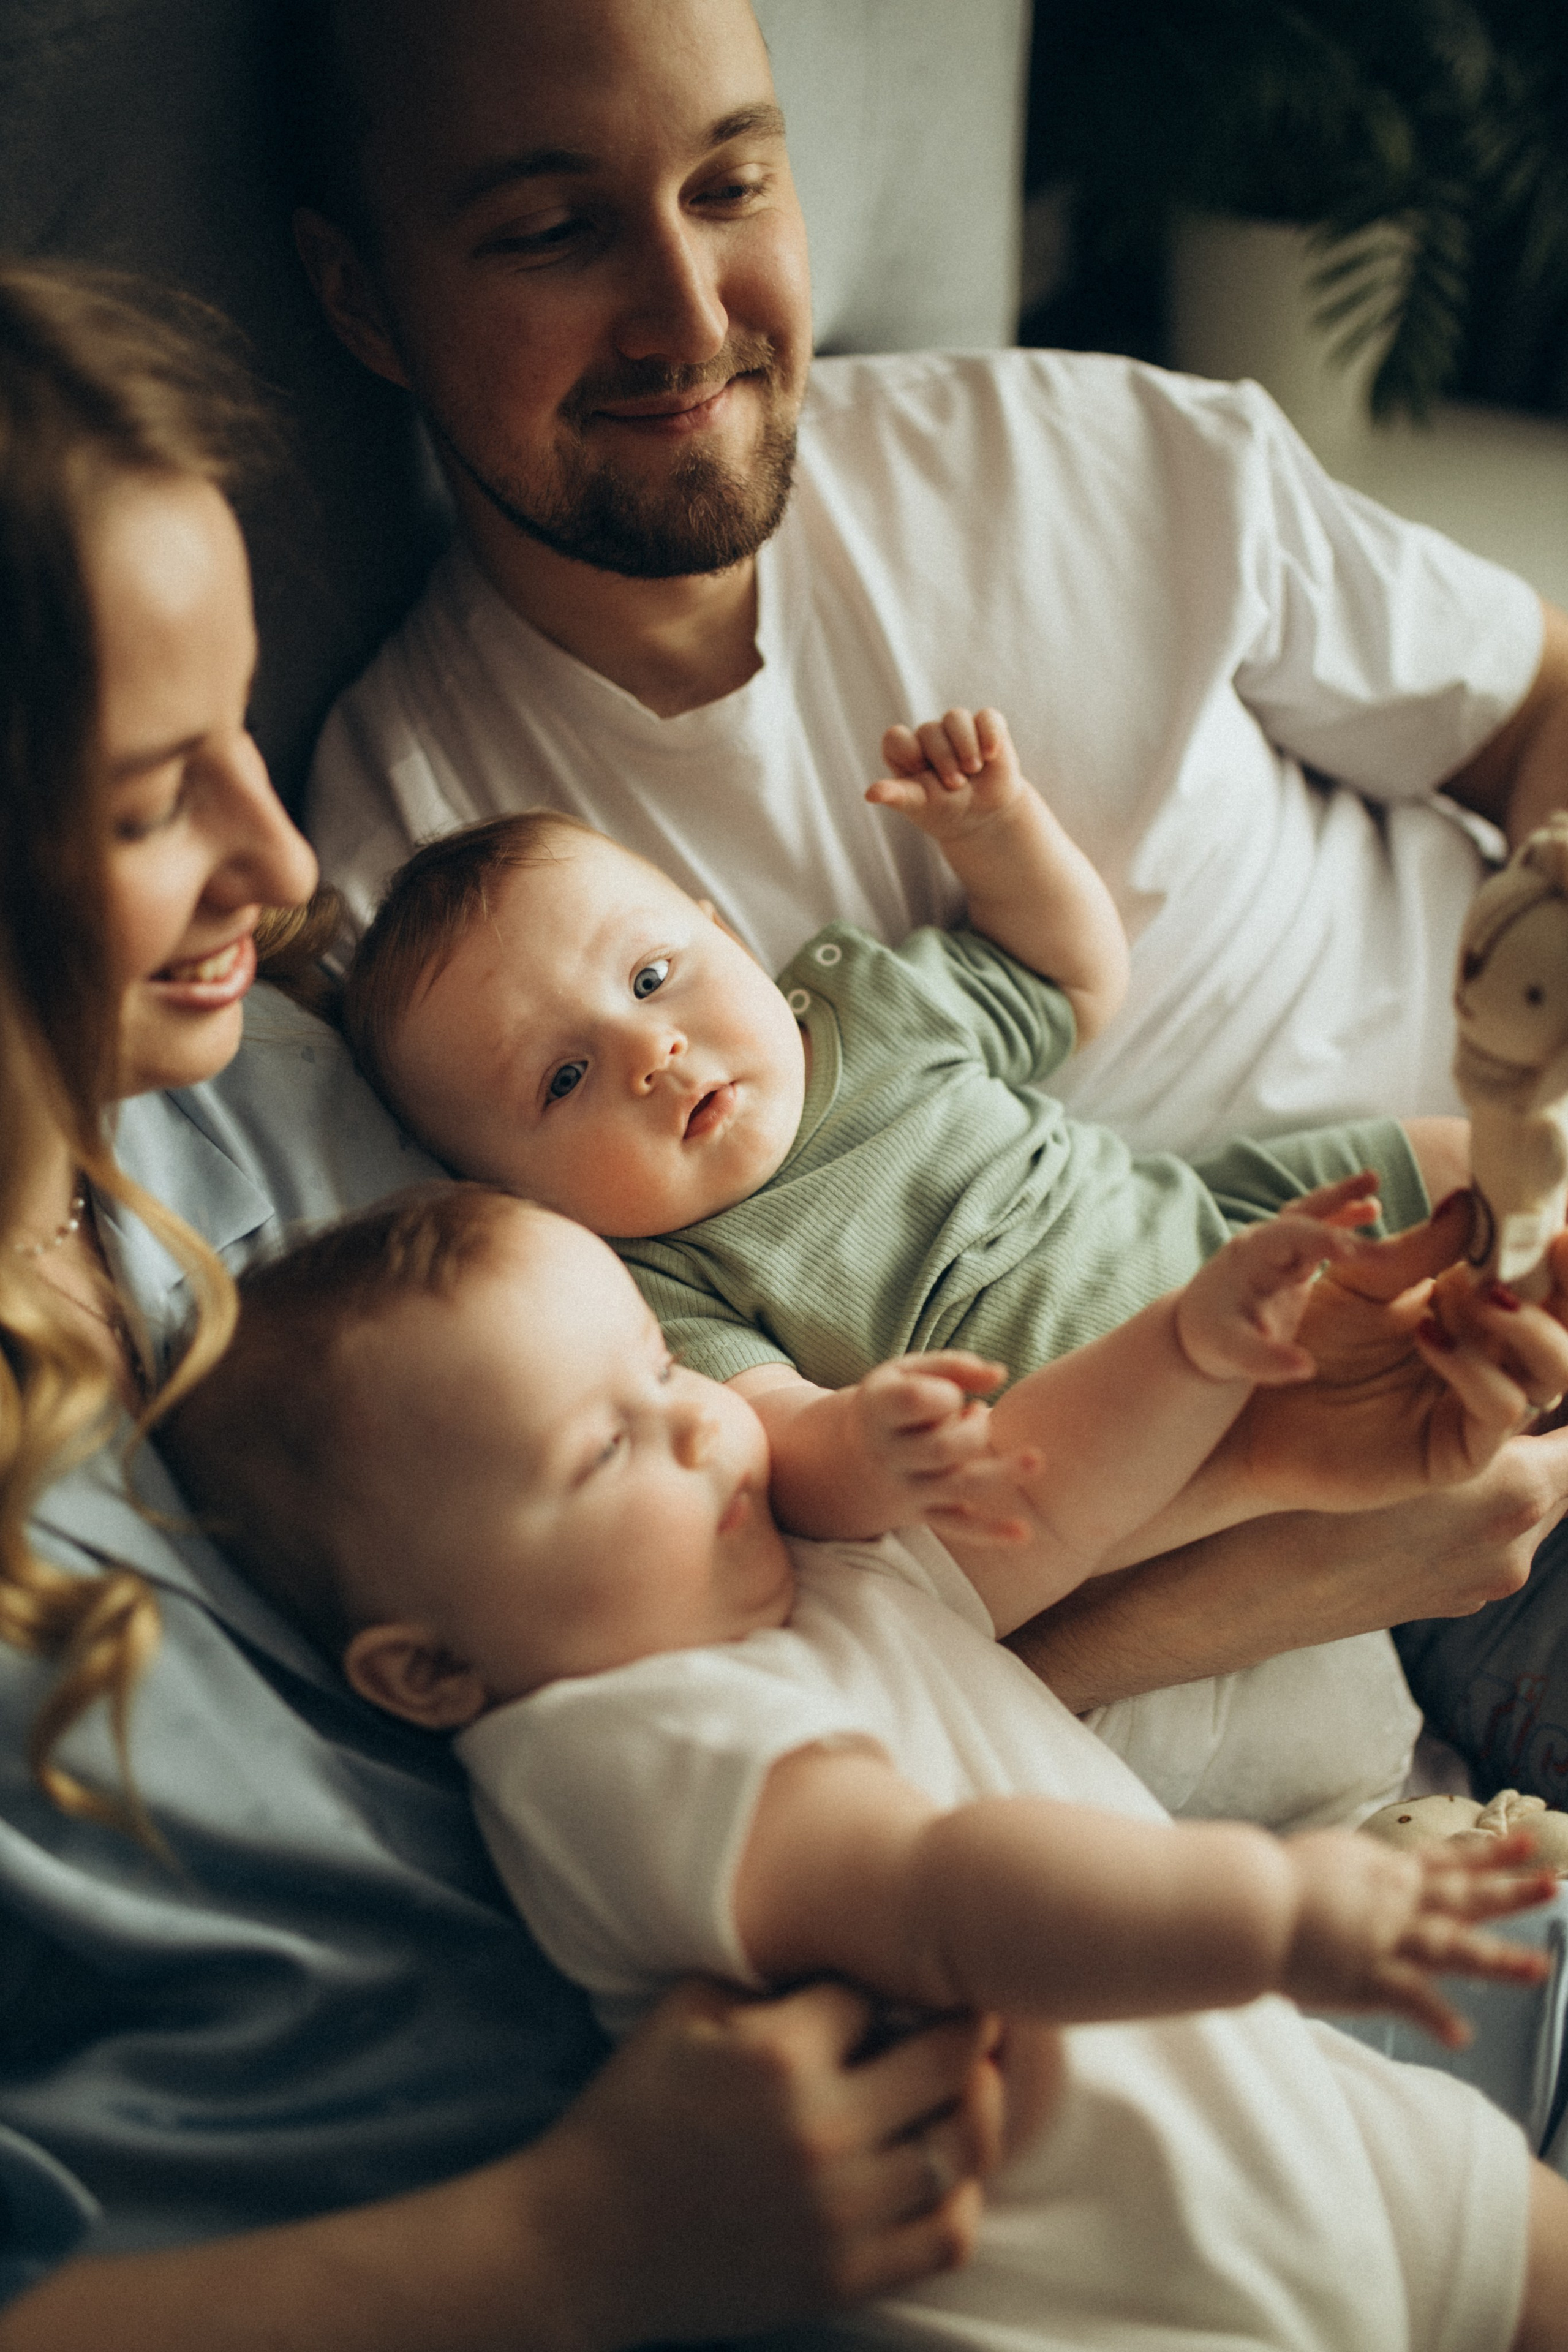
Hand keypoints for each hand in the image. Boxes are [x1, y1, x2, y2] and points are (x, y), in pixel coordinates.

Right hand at [536, 1978, 1008, 2344]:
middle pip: (952, 2057)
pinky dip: (960, 2195)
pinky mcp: (846, 2277)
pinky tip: (937, 2168)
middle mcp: (821, 2130)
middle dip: (967, 2026)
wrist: (586, 2239)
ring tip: (961, 2087)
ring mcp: (840, 2211)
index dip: (892, 1976)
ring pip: (965, 2146)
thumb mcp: (687, 2007)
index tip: (900, 1973)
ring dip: (973, 2107)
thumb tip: (856, 1946)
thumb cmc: (637, 2108)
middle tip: (965, 2014)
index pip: (883, 1989)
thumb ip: (771, 1971)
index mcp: (778, 2052)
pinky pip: (949, 2233)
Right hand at [851, 1352, 1042, 1543]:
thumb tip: (999, 1375)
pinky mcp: (925, 1513)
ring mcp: (906, 1488)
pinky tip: (1023, 1534)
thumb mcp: (905, 1373)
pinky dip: (990, 1532)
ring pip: (957, 1487)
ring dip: (999, 1474)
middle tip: (979, 1414)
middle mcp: (887, 1454)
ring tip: (1036, 1461)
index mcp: (878, 1409)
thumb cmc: (891, 1401)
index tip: (950, 1393)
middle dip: (975, 1430)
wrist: (847, 1460)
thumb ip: (951, 1366)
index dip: (943, 1394)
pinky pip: (959, 1527)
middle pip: (941, 1449)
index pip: (913, 1402)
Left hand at [868, 707, 1025, 847]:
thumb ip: (896, 795)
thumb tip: (869, 794)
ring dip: (965, 744)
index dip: (909, 753)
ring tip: (973, 769)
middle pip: (929, 730)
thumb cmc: (944, 811)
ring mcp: (957, 729)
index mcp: (905, 751)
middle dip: (943, 758)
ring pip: (956, 717)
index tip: (921, 773)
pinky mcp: (986, 726)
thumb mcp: (920, 805)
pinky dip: (990, 734)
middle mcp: (929, 736)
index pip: (896, 737)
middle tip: (956, 785)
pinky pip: (987, 717)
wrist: (983, 817)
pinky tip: (991, 755)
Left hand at [1176, 1175, 1379, 1383]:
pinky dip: (1340, 1215)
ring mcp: (1276, 1247)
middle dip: (1339, 1214)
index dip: (1317, 1240)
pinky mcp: (1290, 1257)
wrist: (1195, 1331)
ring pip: (1309, 1213)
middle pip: (1302, 1218)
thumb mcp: (1233, 1354)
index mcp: (1247, 1258)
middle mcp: (1262, 1243)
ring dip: (1340, 1198)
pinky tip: (1371, 1208)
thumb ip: (1266, 1361)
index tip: (1350, 1248)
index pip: (1286, 1240)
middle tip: (1381, 1217)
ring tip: (1374, 1181)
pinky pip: (1317, 1229)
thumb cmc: (1212, 1340)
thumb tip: (1307, 1368)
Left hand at [1228, 1197, 1567, 1507]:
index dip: (1561, 1257)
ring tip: (1475, 1293)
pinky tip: (1428, 1337)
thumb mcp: (1365, 1280)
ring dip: (1528, 1325)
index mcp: (1482, 1311)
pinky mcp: (1461, 1450)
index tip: (1556, 1221)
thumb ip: (1422, 1249)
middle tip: (1550, 1247)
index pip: (1549, 1285)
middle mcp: (1497, 1358)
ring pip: (1556, 1370)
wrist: (1264, 1403)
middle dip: (1567, 1288)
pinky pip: (1500, 1407)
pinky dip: (1474, 1367)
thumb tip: (1472, 1198)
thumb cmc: (1316, 1338)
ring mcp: (1483, 1405)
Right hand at [1280, 1827, 1554, 2046]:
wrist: (1245, 1900)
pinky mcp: (1364, 1975)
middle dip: (1511, 1893)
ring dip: (1498, 1960)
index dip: (1490, 1854)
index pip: (1448, 1862)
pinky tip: (1462, 2035)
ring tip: (1541, 1969)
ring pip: (1452, 1947)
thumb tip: (1379, 1873)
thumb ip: (1360, 1872)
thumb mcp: (1328, 1863)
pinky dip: (1435, 2017)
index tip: (1528, 1841)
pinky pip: (1408, 1998)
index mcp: (1385, 1874)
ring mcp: (1383, 1939)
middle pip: (1463, 1897)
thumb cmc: (1270, 1882)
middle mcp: (1394, 1903)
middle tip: (1554, 1884)